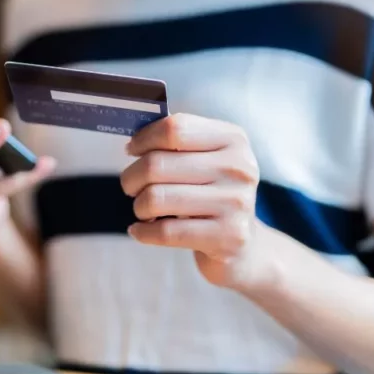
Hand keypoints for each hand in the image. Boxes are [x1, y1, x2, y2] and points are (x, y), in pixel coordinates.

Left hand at [122, 113, 270, 290]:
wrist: (242, 244)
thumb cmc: (211, 194)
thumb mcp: (205, 159)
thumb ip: (175, 143)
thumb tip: (134, 140)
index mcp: (232, 139)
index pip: (175, 129)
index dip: (144, 139)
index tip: (132, 149)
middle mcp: (238, 168)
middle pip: (157, 164)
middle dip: (132, 177)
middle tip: (131, 186)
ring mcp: (236, 203)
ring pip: (156, 198)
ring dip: (139, 206)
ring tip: (144, 209)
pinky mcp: (228, 236)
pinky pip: (166, 232)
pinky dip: (143, 232)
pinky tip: (140, 230)